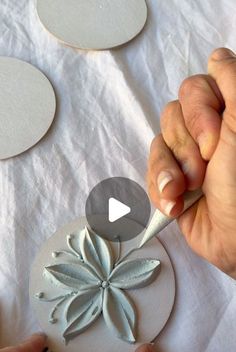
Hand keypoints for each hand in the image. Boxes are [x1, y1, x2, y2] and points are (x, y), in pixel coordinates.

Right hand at [147, 48, 235, 278]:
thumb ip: (234, 81)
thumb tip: (218, 56)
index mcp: (229, 115)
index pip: (197, 87)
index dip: (201, 111)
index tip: (218, 140)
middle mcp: (208, 133)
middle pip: (173, 114)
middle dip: (186, 146)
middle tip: (207, 168)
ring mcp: (189, 159)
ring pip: (159, 142)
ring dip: (171, 171)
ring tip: (188, 191)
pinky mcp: (172, 183)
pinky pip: (150, 171)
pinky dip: (160, 189)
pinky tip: (176, 205)